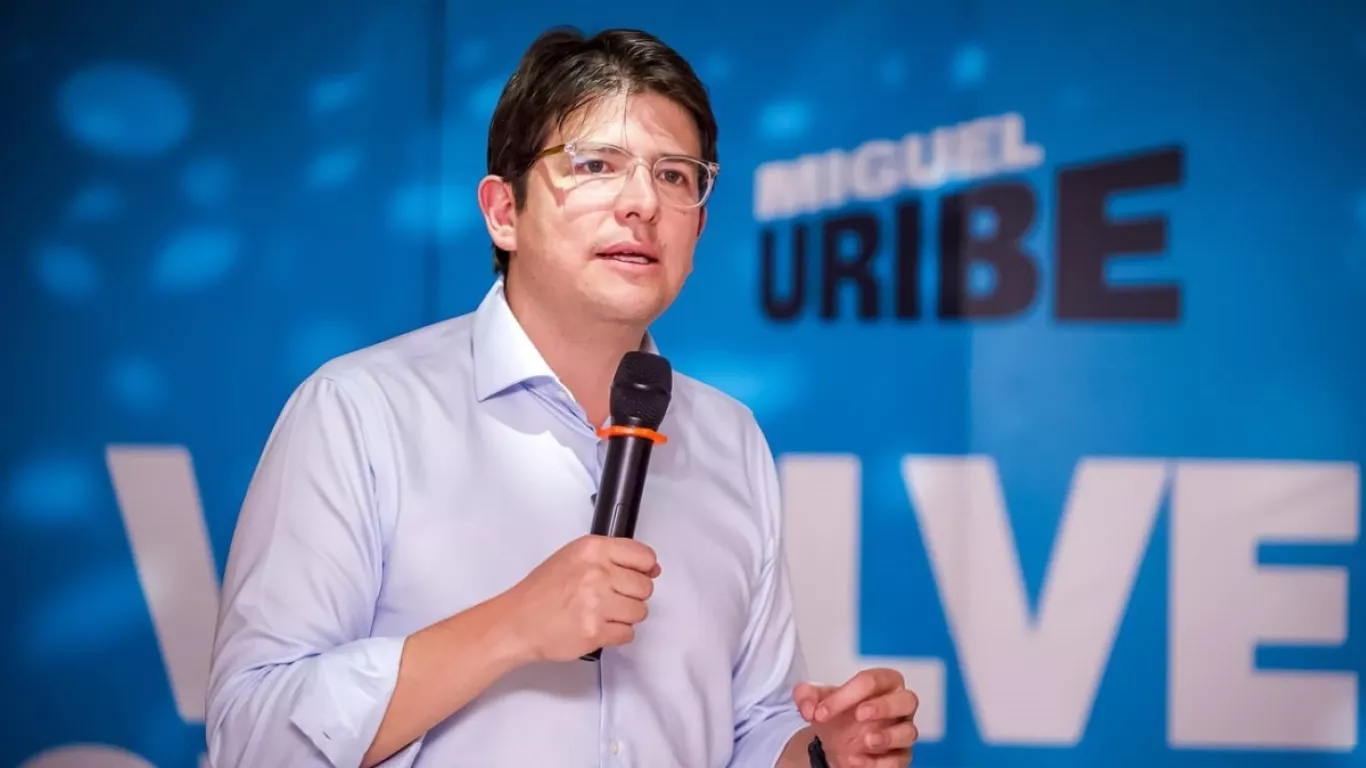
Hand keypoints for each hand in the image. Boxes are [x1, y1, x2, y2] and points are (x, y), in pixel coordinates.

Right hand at [501, 534, 660, 661]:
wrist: (518, 621)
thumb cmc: (543, 590)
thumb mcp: (575, 557)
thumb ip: (613, 557)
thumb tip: (653, 568)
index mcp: (593, 549)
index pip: (644, 556)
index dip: (644, 570)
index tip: (636, 576)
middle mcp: (597, 573)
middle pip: (645, 588)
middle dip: (632, 596)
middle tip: (610, 598)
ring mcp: (597, 604)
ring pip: (639, 612)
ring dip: (624, 616)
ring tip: (601, 614)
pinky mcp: (595, 632)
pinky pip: (627, 634)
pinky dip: (616, 634)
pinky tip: (598, 627)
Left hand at [793, 669, 918, 766]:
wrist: (837, 743)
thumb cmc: (838, 714)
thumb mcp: (818, 700)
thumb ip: (806, 696)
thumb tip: (807, 707)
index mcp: (882, 683)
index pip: (872, 681)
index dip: (846, 694)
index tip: (821, 711)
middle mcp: (898, 705)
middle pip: (907, 699)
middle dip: (884, 706)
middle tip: (859, 714)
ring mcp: (902, 731)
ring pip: (909, 732)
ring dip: (887, 737)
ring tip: (864, 741)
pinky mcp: (900, 756)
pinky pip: (900, 759)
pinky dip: (879, 763)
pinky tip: (857, 760)